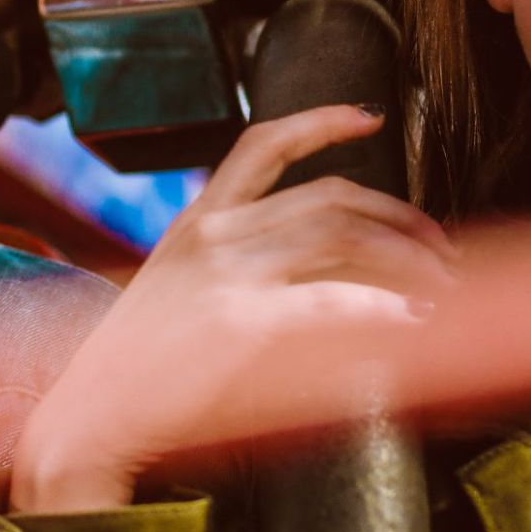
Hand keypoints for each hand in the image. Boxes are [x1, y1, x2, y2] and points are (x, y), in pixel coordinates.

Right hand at [8, 105, 454, 512]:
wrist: (89, 417)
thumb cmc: (131, 371)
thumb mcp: (173, 296)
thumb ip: (231, 273)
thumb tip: (311, 278)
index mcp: (195, 220)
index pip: (263, 143)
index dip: (322, 121)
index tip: (368, 115)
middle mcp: (214, 234)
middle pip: (331, 197)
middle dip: (400, 216)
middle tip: (438, 246)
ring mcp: (227, 275)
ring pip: (343, 238)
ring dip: (407, 259)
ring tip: (441, 286)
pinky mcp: (242, 324)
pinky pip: (332, 301)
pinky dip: (383, 307)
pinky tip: (411, 319)